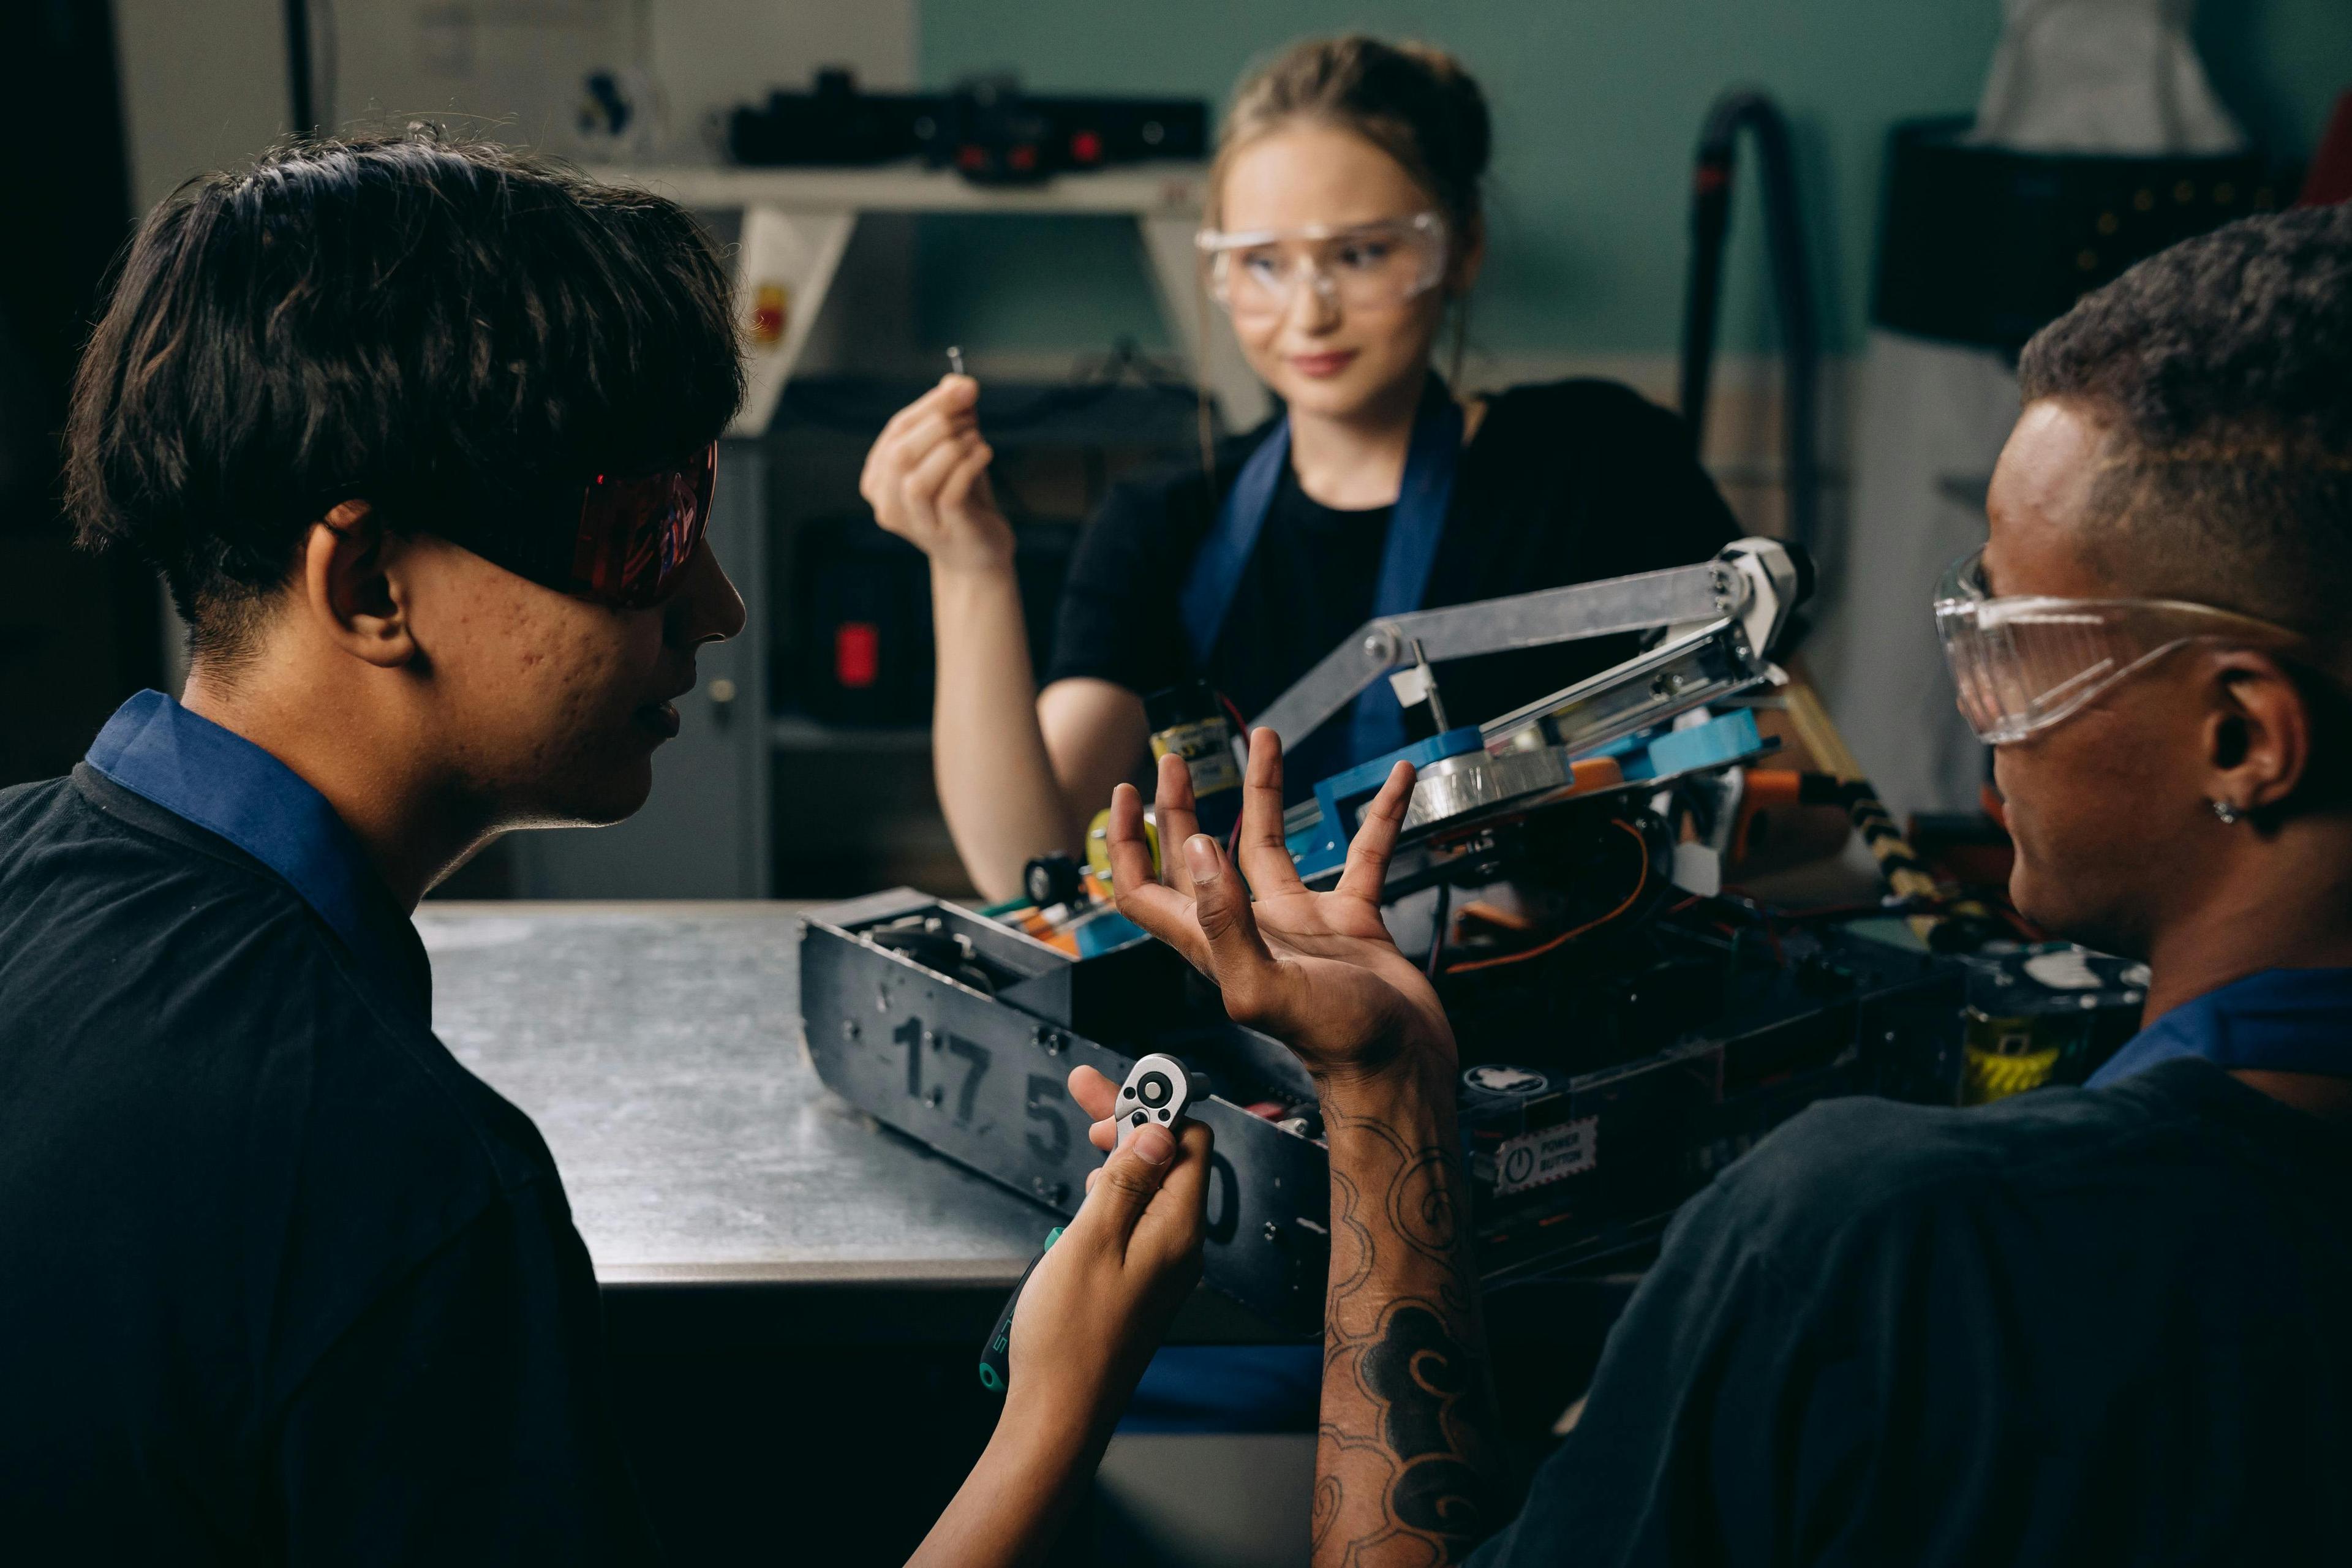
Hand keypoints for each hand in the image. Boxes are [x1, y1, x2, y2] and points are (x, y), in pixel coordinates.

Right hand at [859, 375, 1012, 573]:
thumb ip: (952, 415)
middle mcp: (887, 504)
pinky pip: (949, 493)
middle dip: (939, 424)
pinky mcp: (944, 533)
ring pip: (918, 479)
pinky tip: (985, 454)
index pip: (897, 432)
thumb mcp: (955, 450)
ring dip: (953, 448)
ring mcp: (914, 523)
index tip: (965, 387)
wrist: (979, 551)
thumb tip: (959, 381)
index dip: (931, 405)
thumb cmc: (963, 496)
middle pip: (900, 453)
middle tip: (972, 414)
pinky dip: (969, 465)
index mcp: (879, 478)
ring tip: (977, 438)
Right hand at [1003, 1065, 1211, 1430]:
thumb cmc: (1070, 1339)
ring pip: (1152, 1189)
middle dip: (1131, 1122)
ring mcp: (1163, 1267)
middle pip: (1168, 1161)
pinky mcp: (1142, 1283)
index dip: (1154, 1105)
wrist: (1059, 1413)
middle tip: (1085, 1093)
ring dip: (1120, 1157)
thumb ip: (1124, 1181)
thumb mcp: (1090, 1241)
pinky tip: (1089, 1194)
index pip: (1189, 1143)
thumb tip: (1156, 1131)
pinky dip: (1115, 1195)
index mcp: (1178, 1231)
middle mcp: (1181, 1247)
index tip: (1115, 1084)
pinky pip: (1139, 1221)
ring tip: (1087, 1139)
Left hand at [1107, 728, 1456, 1089]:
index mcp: (1212, 945)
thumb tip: (1196, 850)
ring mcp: (1298, 922)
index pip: (1145, 889)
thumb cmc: (1336, 1045)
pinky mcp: (1349, 921)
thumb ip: (1224, 921)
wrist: (1401, 1069)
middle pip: (1198, 856)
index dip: (1127, 843)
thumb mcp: (1264, 987)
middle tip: (1178, 759)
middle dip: (1182, 805)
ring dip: (1266, 790)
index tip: (1127, 790)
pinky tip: (1397, 781)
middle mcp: (1248, 928)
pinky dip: (1379, 816)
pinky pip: (1362, 855)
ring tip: (1266, 740)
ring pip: (1271, 842)